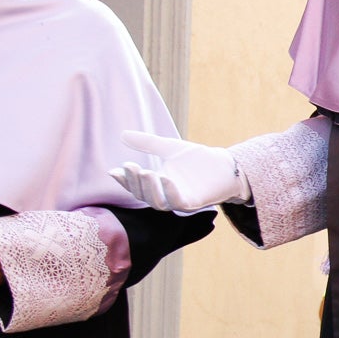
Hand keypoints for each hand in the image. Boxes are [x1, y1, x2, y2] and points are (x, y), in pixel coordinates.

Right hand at [110, 131, 245, 210]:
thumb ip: (147, 143)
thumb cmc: (197, 159)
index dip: (124, 180)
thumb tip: (123, 134)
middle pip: (143, 195)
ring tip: (145, 172)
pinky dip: (170, 192)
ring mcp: (179, 201)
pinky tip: (165, 178)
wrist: (224, 166)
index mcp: (157, 184)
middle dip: (135, 182)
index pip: (135, 186)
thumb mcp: (168, 148)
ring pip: (158, 202)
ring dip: (149, 188)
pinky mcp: (194, 203)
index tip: (114, 170)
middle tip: (130, 166)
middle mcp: (165, 195)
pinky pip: (179, 202)